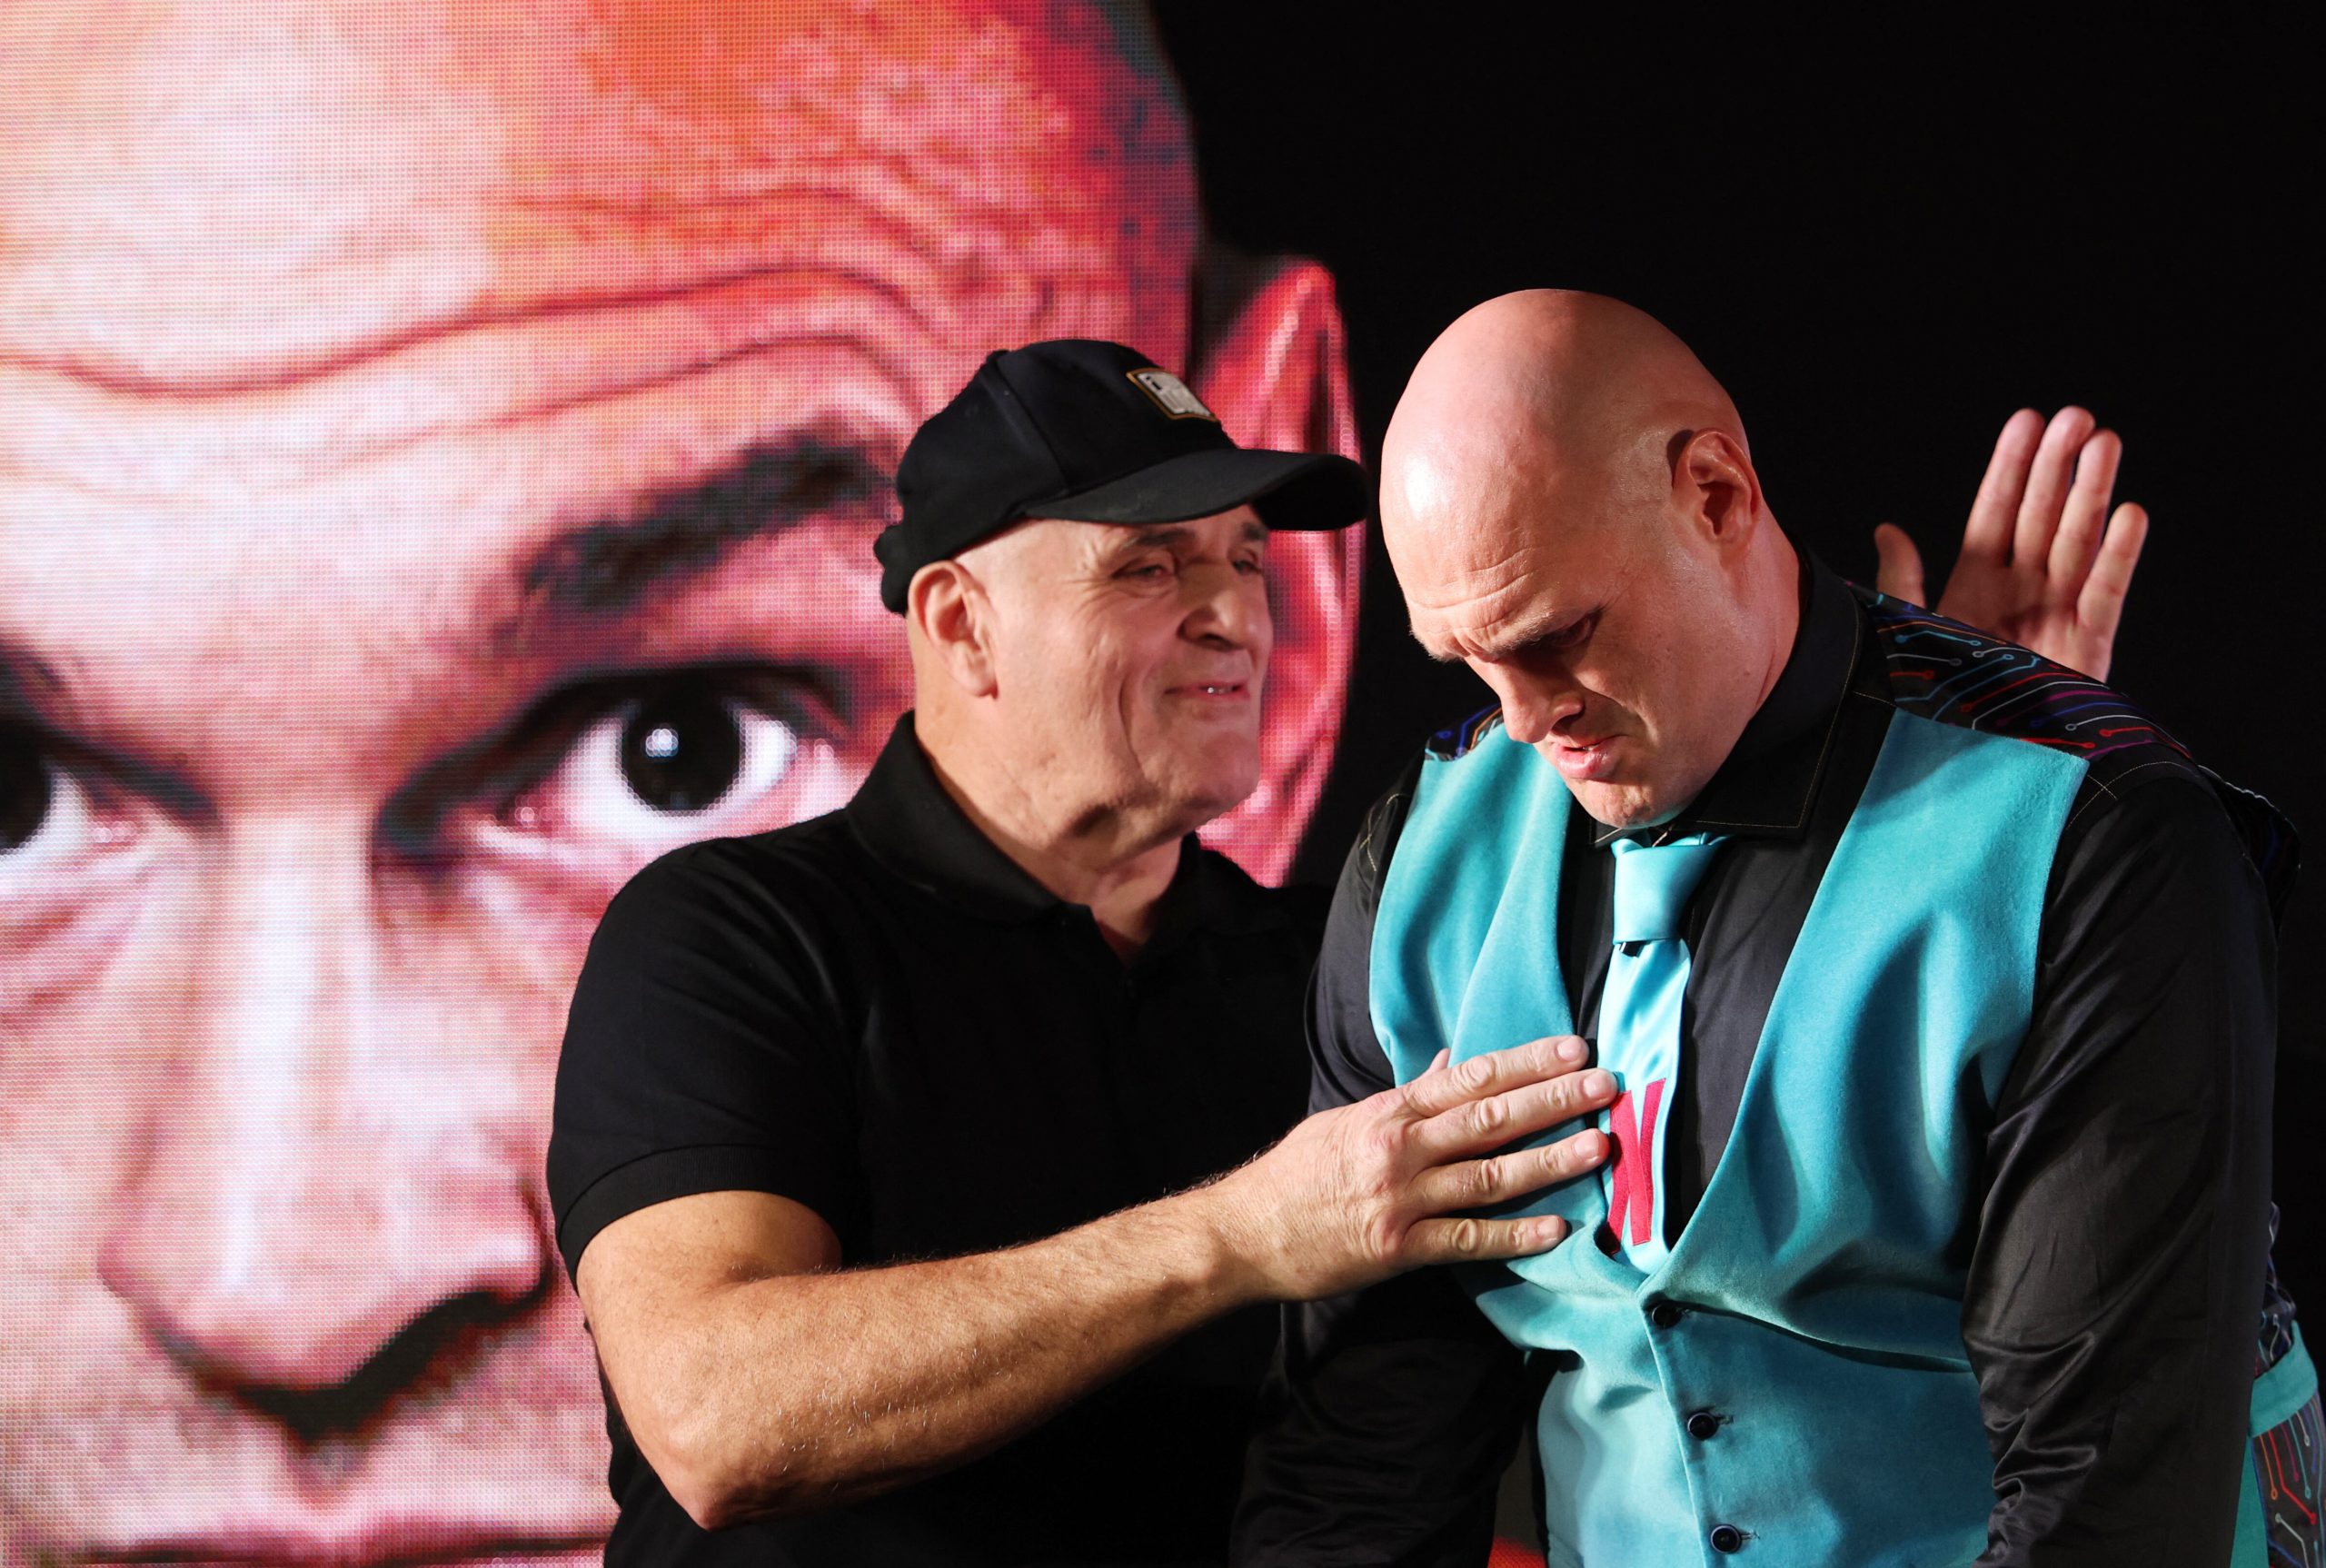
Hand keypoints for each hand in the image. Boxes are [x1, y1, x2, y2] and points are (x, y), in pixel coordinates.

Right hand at [1201, 1035, 1614, 1302]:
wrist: (1246, 1232)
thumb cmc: (1297, 1174)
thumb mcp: (1346, 1120)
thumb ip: (1406, 1096)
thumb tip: (1452, 1062)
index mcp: (1389, 1112)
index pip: (1469, 1078)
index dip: (1525, 1063)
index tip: (1572, 1051)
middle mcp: (1400, 1150)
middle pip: (1489, 1119)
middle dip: (1552, 1101)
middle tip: (1607, 1088)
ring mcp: (1402, 1200)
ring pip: (1489, 1176)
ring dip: (1549, 1160)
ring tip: (1598, 1146)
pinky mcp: (1400, 1248)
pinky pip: (1468, 1240)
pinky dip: (1514, 1235)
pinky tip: (1556, 1228)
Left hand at [1872, 407, 2147, 678]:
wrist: (1970, 768)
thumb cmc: (1935, 702)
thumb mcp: (1910, 636)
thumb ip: (1904, 582)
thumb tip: (1887, 528)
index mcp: (1975, 585)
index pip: (1995, 512)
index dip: (2011, 467)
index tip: (2027, 420)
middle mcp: (2019, 592)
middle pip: (2041, 515)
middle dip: (2058, 466)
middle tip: (2075, 415)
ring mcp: (2055, 614)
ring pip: (2076, 541)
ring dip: (2091, 492)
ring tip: (2104, 441)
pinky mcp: (2087, 645)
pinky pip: (2104, 593)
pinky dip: (2118, 555)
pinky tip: (2131, 513)